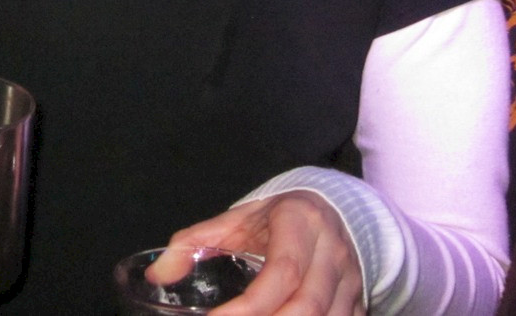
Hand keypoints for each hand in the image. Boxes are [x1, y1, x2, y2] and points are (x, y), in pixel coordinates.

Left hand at [157, 192, 364, 315]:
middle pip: (308, 306)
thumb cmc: (277, 219)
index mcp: (300, 223)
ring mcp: (351, 280)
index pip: (282, 272)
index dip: (250, 307)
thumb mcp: (236, 221)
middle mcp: (332, 252)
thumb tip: (156, 275)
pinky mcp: (359, 302)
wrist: (332, 209)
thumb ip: (194, 243)